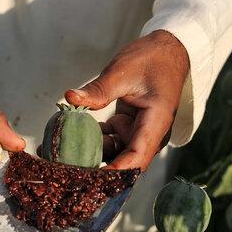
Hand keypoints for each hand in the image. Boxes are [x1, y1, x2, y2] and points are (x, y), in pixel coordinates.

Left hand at [65, 30, 189, 170]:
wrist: (166, 51)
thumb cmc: (151, 60)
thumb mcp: (121, 72)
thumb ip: (97, 90)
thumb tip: (69, 98)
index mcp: (155, 123)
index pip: (136, 158)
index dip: (115, 172)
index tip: (91, 179)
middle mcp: (150, 134)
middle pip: (126, 162)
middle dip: (99, 168)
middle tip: (69, 171)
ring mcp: (140, 132)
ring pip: (115, 153)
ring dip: (93, 153)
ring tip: (65, 152)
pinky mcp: (130, 127)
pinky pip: (111, 141)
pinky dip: (94, 140)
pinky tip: (74, 136)